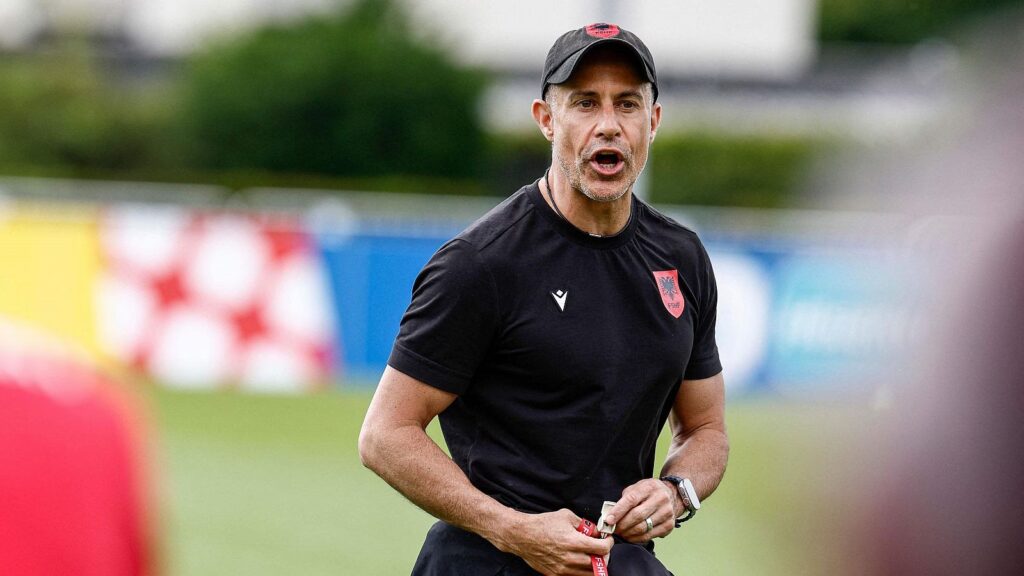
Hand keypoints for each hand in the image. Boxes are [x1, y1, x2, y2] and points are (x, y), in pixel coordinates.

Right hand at [499, 508, 613, 575]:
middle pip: (599, 564)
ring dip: (594, 565)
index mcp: (573, 542)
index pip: (602, 549)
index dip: (609, 544)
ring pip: (589, 573)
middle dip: (604, 555)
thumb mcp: (566, 516)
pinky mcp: (556, 575)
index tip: (607, 540)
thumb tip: (596, 533)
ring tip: (592, 555)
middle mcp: (569, 558)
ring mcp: (562, 569)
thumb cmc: (543, 524)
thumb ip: (584, 525)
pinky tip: (579, 561)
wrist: (522, 536)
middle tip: (602, 549)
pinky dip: (582, 570)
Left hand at [604, 478, 677, 542]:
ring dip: (628, 534)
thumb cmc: (648, 492)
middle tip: (613, 530)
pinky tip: (630, 536)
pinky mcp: (669, 525)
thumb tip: (610, 516)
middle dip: (622, 525)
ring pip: (643, 528)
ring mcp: (667, 512)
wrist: (671, 495)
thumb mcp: (636, 488)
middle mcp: (660, 499)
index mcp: (649, 487)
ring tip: (620, 534)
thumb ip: (624, 500)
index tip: (608, 521)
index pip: (631, 500)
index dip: (618, 511)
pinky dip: (637, 538)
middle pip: (637, 516)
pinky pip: (650, 536)